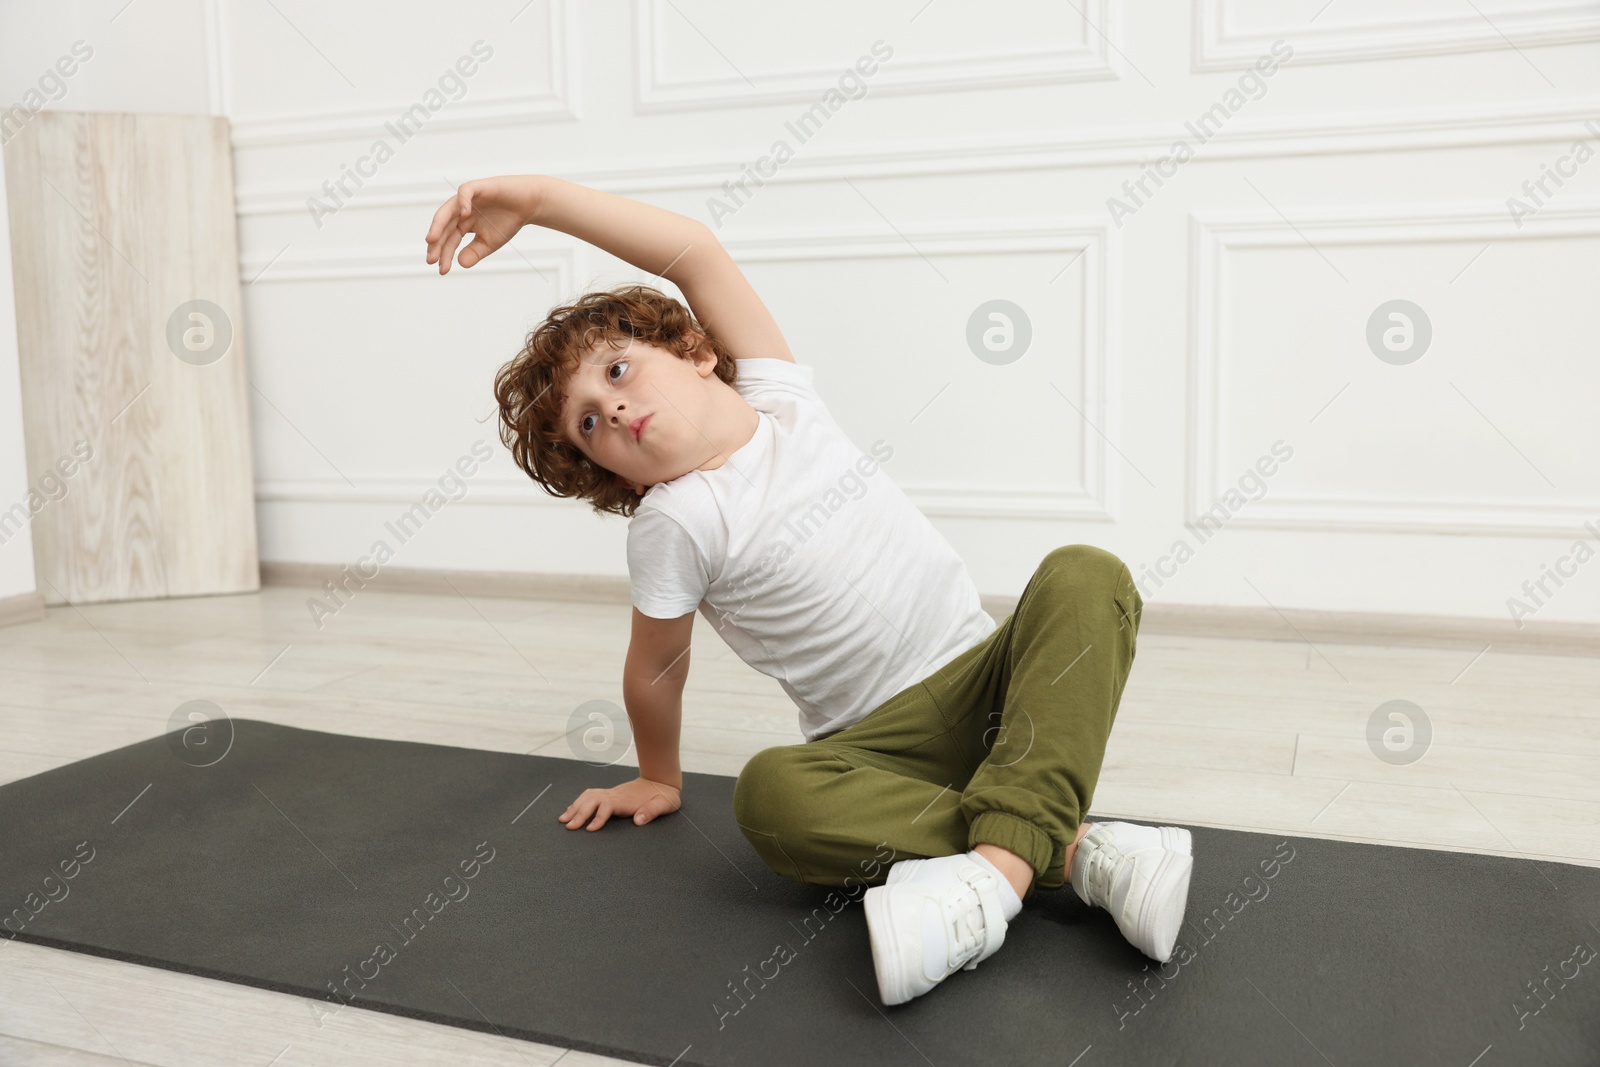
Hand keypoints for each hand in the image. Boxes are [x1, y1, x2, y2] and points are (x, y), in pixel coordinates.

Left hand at [424, 175, 543, 274]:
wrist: (529, 204)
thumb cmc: (508, 221)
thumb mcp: (490, 242)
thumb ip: (474, 252)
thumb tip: (460, 263)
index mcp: (463, 224)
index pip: (449, 239)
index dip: (444, 254)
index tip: (442, 270)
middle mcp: (461, 211)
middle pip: (444, 227)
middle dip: (437, 243)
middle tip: (431, 259)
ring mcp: (468, 199)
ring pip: (447, 210)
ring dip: (438, 224)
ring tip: (432, 239)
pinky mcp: (478, 186)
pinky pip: (465, 191)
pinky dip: (462, 201)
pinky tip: (463, 214)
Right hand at [557, 776, 681, 830]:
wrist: (662, 781)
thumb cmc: (664, 796)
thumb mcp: (665, 804)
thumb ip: (652, 811)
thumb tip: (638, 820)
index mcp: (627, 800)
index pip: (607, 806)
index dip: (598, 817)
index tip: (590, 829)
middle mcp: (616, 795)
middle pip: (592, 800)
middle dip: (579, 813)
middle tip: (568, 827)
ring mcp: (612, 793)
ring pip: (588, 796)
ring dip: (575, 806)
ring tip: (563, 819)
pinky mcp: (610, 795)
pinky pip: (590, 796)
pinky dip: (579, 802)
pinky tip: (572, 810)